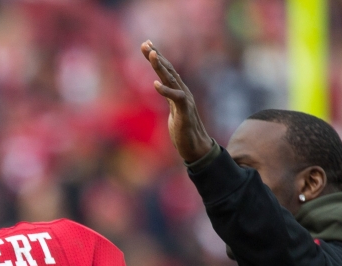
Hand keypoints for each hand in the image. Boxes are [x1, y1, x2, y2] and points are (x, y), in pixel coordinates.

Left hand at [141, 40, 214, 162]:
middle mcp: (182, 91)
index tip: (146, 45)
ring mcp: (185, 100)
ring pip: (171, 80)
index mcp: (178, 91)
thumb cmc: (184, 130)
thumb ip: (169, 98)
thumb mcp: (174, 110)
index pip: (166, 70)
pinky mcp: (185, 111)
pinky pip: (175, 98)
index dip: (157, 57)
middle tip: (145, 44)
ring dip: (161, 67)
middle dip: (156, 56)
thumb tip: (163, 88)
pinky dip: (165, 91)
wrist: (196, 147)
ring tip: (152, 55)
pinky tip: (155, 84)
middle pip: (168, 70)